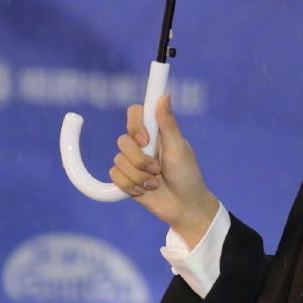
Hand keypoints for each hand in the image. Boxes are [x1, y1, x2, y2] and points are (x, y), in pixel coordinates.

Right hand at [111, 94, 218, 243]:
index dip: (135, 125)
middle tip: (157, 170)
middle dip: (140, 160)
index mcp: (156, 132)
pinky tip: (144, 191)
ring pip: (118, 161)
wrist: (184, 207)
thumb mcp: (180, 149)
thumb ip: (169, 124)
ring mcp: (132, 162)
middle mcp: (141, 145)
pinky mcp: (126, 179)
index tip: (145, 140)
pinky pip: (115, 177)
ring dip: (139, 176)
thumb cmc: (187, 176)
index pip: (135, 114)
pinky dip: (130, 186)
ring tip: (155, 184)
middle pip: (123, 141)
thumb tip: (164, 95)